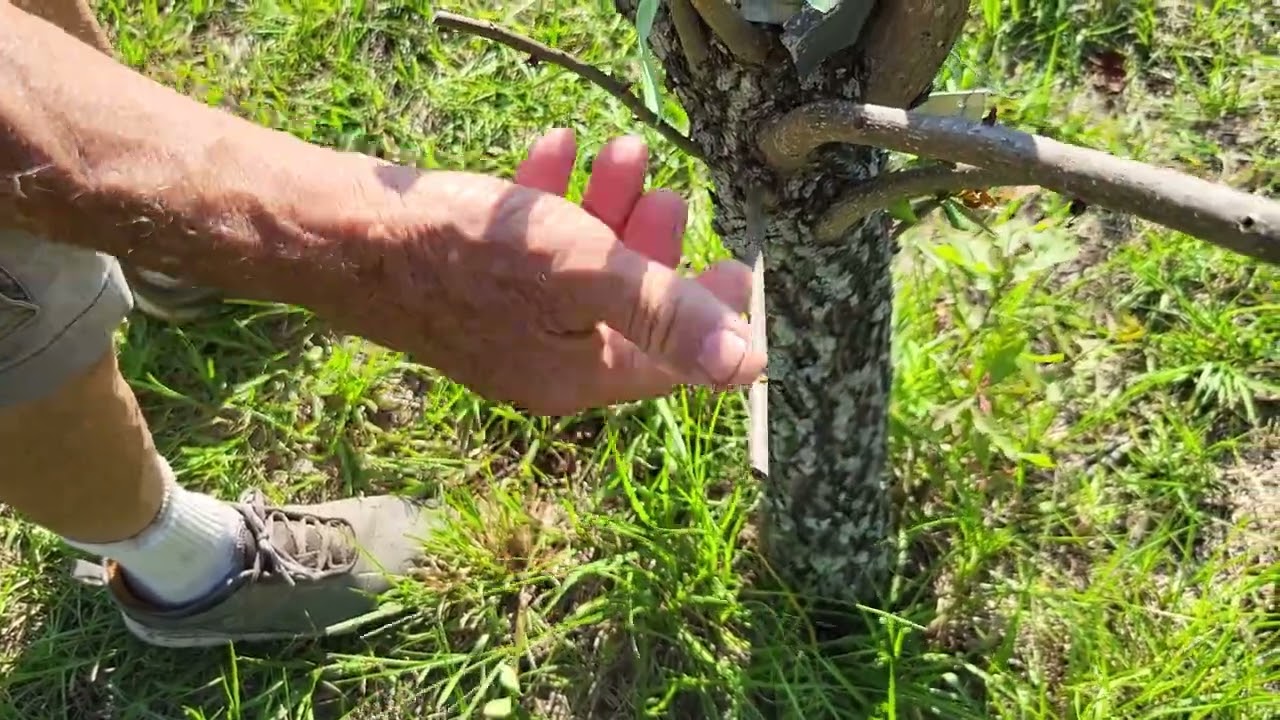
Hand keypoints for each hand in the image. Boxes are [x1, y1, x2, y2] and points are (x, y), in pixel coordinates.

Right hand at [314, 129, 764, 415]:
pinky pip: (530, 257)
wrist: (339, 235)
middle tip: (670, 190)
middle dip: (653, 244)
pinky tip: (556, 150)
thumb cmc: (466, 252)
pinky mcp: (473, 292)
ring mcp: (505, 329)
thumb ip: (667, 314)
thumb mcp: (582, 272)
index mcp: (578, 376)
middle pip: (626, 311)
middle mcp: (545, 364)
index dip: (711, 314)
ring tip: (620, 151)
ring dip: (606, 211)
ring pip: (579, 273)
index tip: (732, 259)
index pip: (671, 361)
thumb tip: (752, 364)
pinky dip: (550, 207)